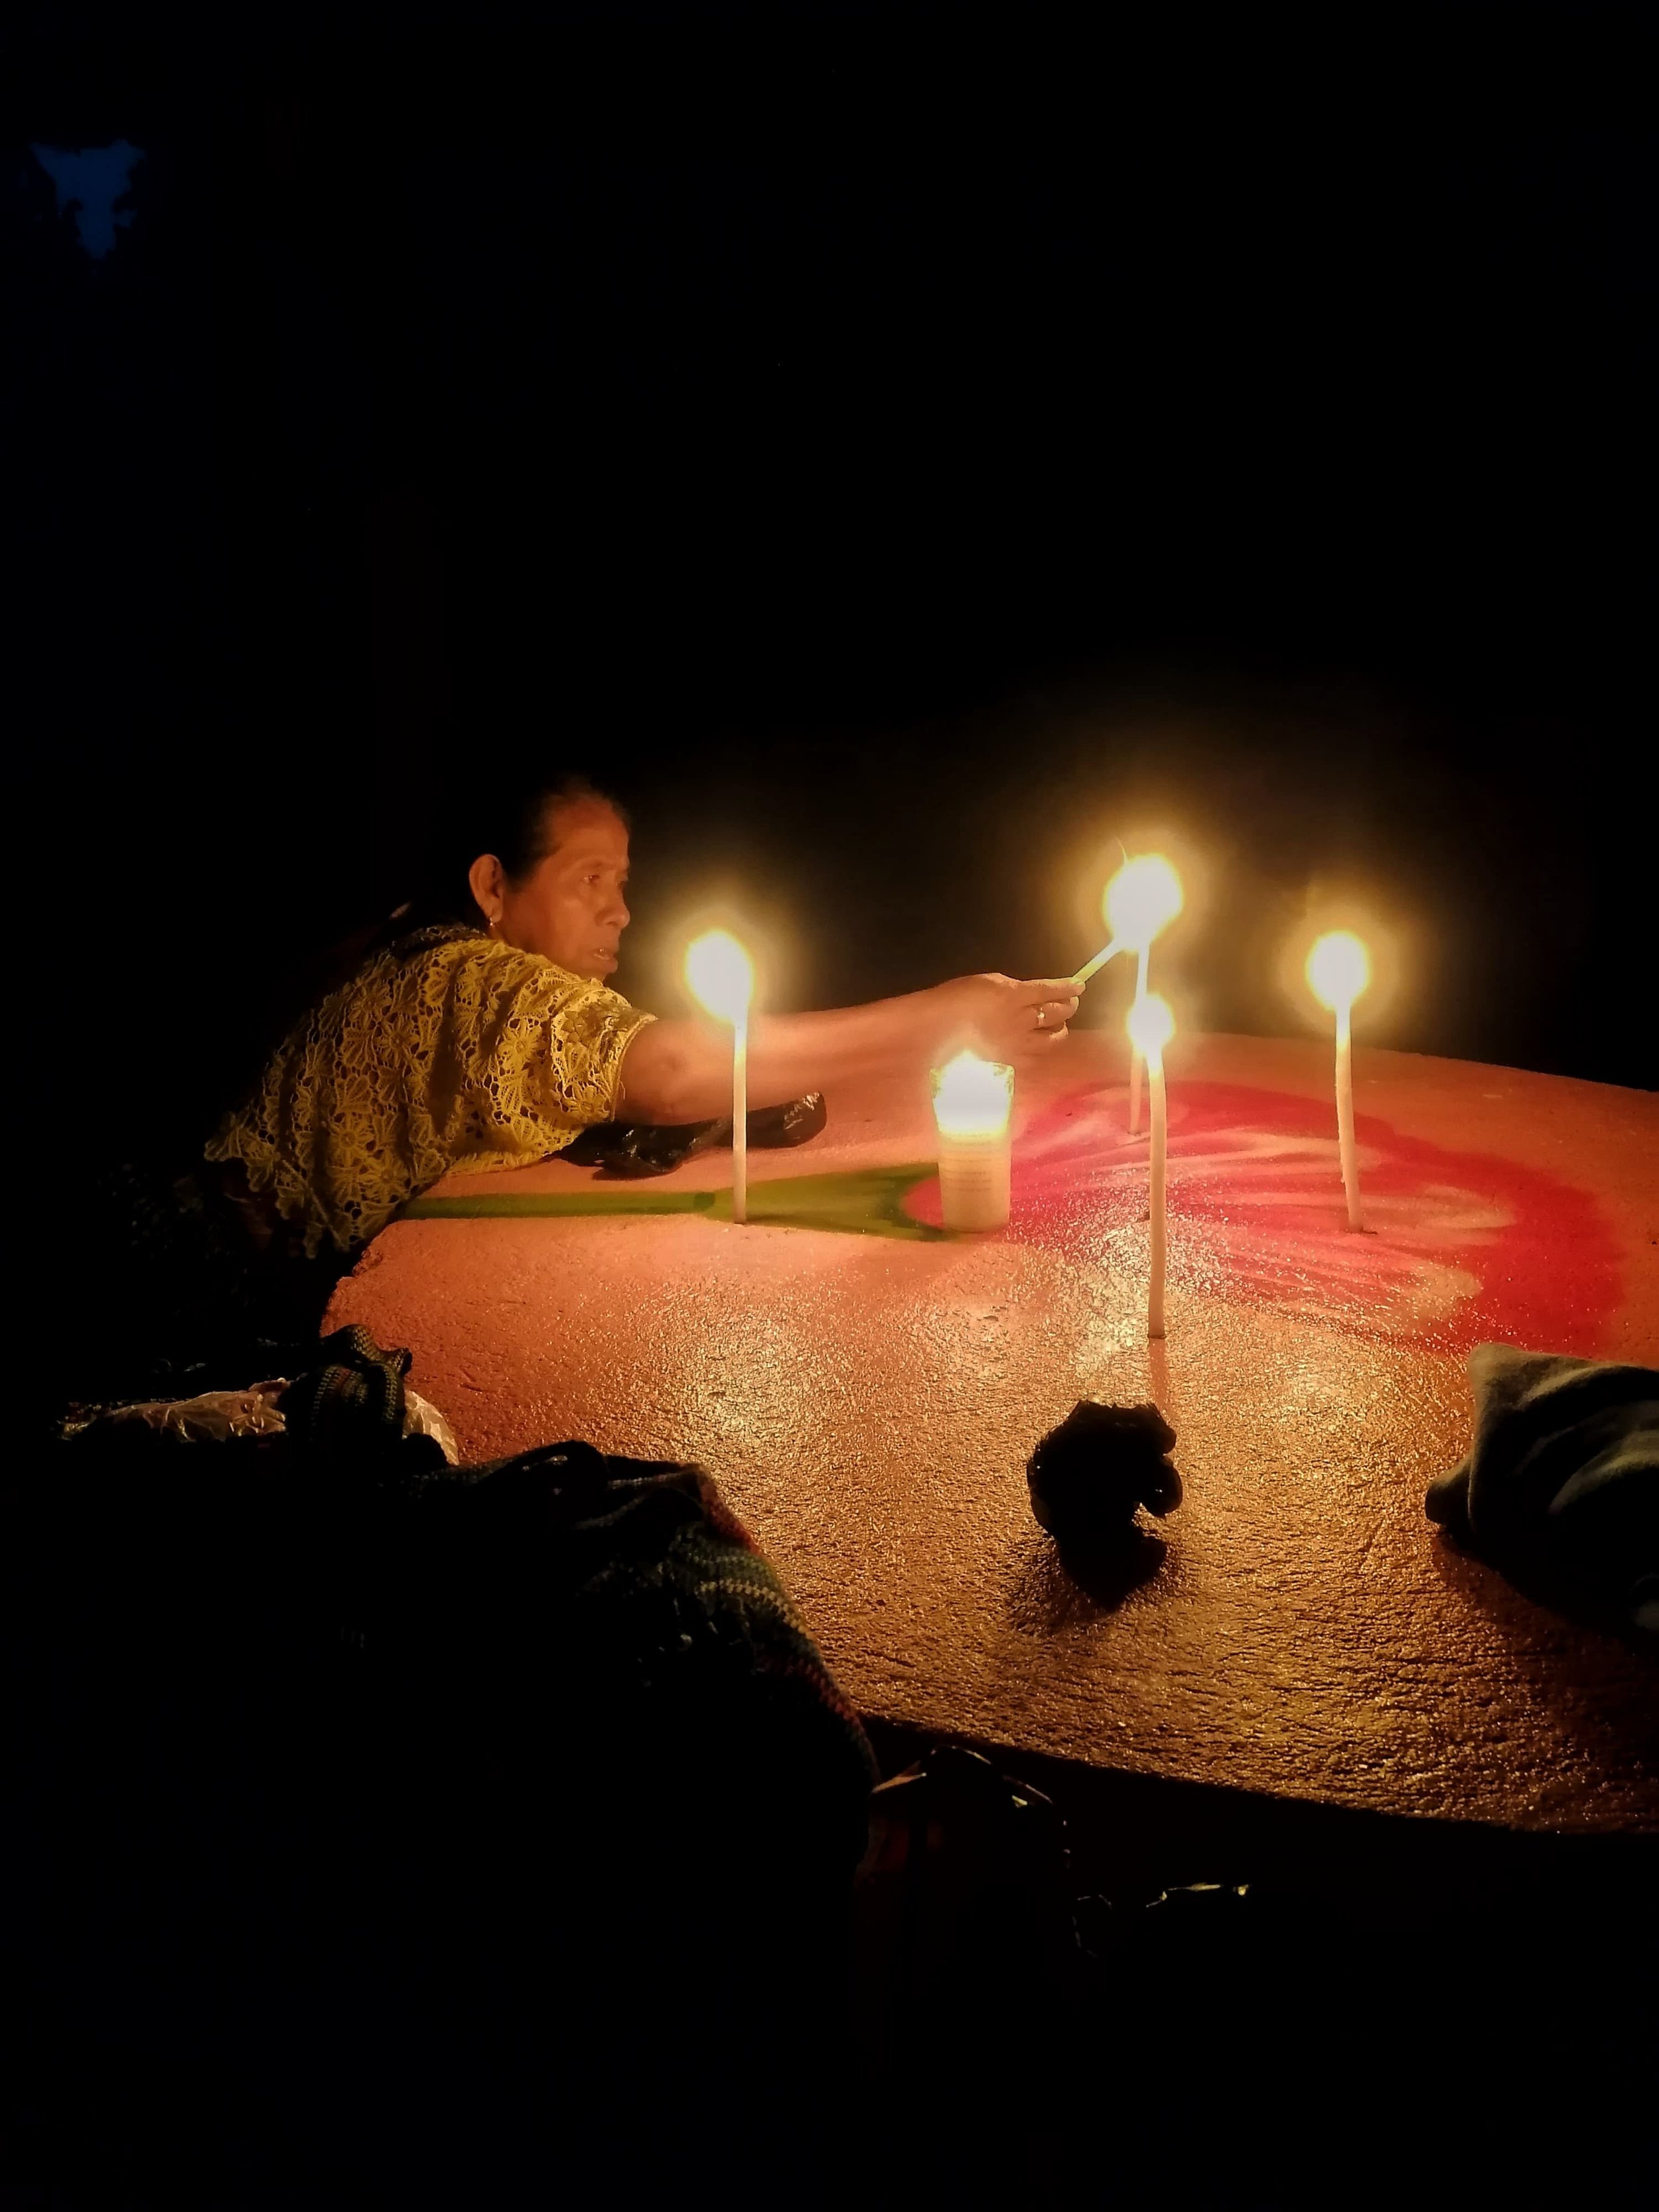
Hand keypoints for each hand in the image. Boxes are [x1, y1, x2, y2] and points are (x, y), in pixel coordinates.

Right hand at [933, 973, 1082, 1061]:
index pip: (1051, 990)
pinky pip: (1034, 1056)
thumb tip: (1028, 994)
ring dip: (1059, 1029)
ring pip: (1052, 1038)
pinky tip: (1038, 1046)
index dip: (1068, 987)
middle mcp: (1022, 1019)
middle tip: (1070, 1004)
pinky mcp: (1010, 1060)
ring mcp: (1017, 1042)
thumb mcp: (989, 983)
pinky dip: (1041, 1049)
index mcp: (1016, 994)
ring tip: (1058, 1025)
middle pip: (1057, 1012)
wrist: (937, 1028)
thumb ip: (1012, 990)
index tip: (1079, 985)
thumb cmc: (957, 998)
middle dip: (1068, 1006)